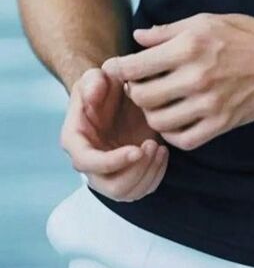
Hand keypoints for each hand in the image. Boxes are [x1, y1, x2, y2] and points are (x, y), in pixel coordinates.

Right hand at [59, 67, 168, 200]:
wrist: (117, 93)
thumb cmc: (104, 85)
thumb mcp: (97, 74)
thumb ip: (93, 80)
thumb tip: (93, 96)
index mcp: (76, 141)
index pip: (88, 163)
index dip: (112, 162)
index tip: (137, 150)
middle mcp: (89, 163)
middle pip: (110, 187)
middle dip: (135, 170)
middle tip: (152, 145)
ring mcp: (108, 172)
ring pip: (127, 193)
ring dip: (147, 174)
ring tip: (159, 148)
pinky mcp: (127, 174)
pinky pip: (141, 190)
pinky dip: (156, 176)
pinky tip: (163, 152)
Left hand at [101, 12, 253, 151]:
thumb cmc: (243, 34)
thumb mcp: (204, 21)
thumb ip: (167, 31)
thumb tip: (137, 37)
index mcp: (189, 46)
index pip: (136, 66)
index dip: (120, 69)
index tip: (118, 70)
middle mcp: (196, 76)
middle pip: (143, 97)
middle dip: (135, 93)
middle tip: (140, 87)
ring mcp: (210, 103)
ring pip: (159, 122)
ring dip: (153, 114)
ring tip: (158, 104)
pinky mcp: (222, 123)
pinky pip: (184, 140)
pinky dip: (174, 134)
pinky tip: (177, 120)